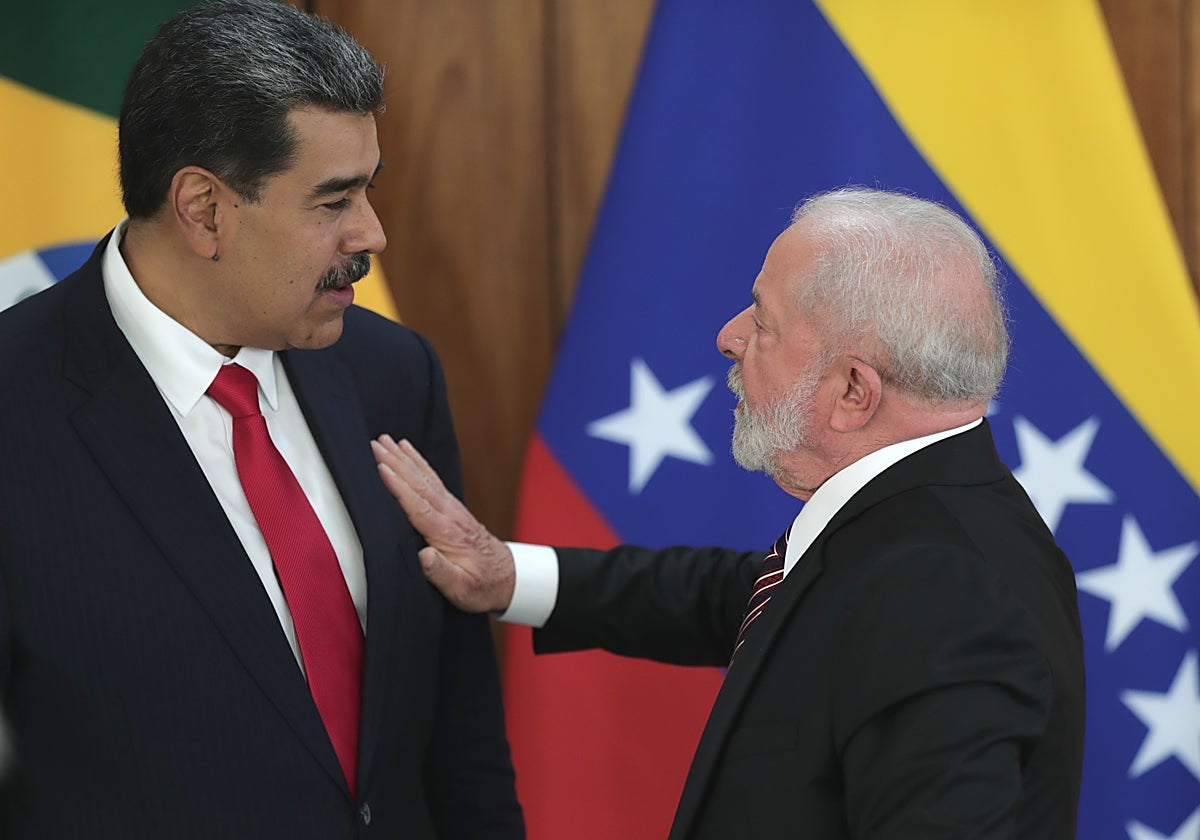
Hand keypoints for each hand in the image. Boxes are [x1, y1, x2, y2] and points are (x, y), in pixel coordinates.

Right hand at [371, 435, 515, 612]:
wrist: (507, 578)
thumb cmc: (482, 586)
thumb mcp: (462, 589)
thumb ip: (442, 573)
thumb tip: (424, 557)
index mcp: (448, 535)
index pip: (419, 506)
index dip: (399, 487)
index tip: (381, 468)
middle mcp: (450, 515)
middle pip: (419, 484)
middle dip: (396, 463)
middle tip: (375, 443)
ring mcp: (452, 508)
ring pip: (424, 478)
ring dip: (404, 458)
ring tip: (385, 440)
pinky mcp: (452, 507)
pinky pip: (432, 480)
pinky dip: (418, 462)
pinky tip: (407, 450)